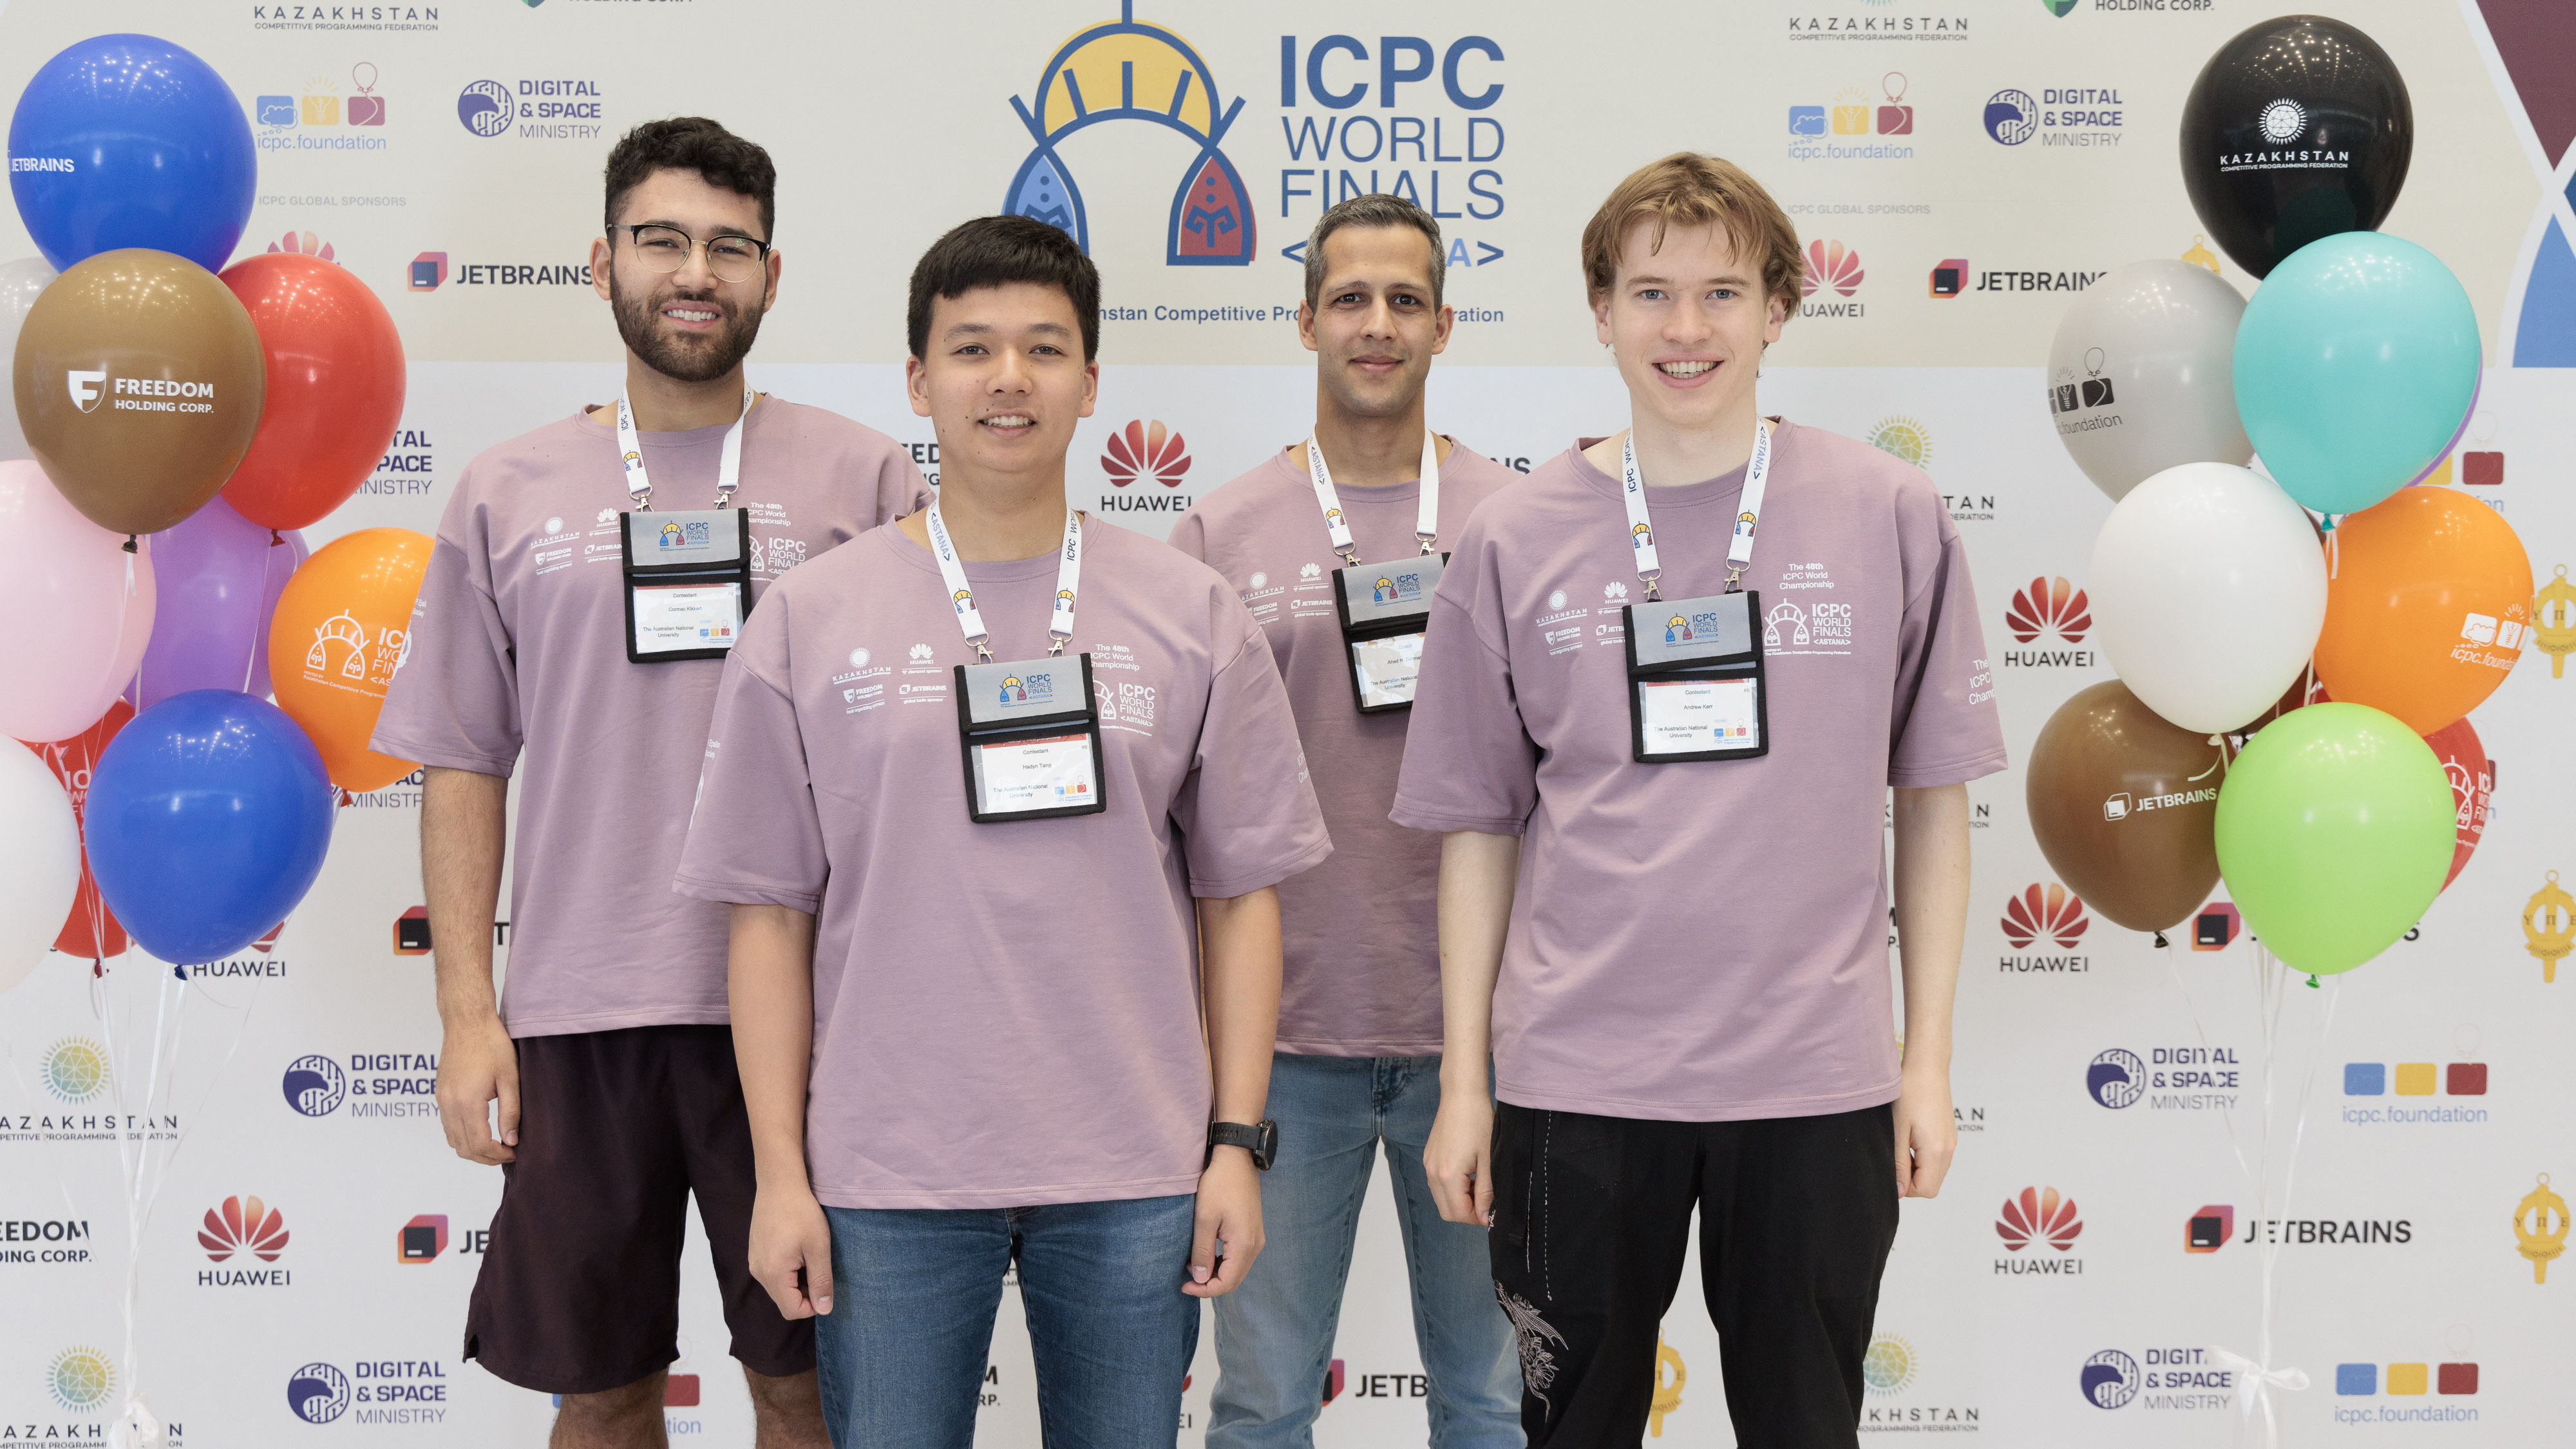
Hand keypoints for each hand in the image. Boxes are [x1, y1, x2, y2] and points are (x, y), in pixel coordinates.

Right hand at [435, 1013, 519, 1165]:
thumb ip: (510, 1111)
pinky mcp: (439, 1094)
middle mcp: (449, 1104)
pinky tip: (481, 1130)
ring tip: (496, 1145)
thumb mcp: (510, 1077)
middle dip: (486, 1157)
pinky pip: (447, 1125)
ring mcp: (441, 1099)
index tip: (515, 1152)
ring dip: (472, 1149)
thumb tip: (511, 1140)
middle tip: (507, 1153)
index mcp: (467, 1102)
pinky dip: (462, 1136)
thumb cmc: (492, 1044)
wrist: (467, 1021)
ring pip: (453, 1140)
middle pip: (463, 1148)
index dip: (498, 1155)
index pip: (480, 1144)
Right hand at [749, 1181, 834, 1318]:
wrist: (779, 1183)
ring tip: (809, 1255)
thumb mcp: (818, 1247)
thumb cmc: (801, 1212)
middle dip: (805, 1292)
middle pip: (784, 1301)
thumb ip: (821, 1280)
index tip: (825, 1283)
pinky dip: (788, 1271)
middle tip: (819, 1265)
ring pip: (779, 1288)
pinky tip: (797, 1249)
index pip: (792, 1310)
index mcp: (773, 1274)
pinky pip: (772, 1274)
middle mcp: (758, 1273)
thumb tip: (825, 1310)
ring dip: (797, 1281)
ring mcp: (754, 1262)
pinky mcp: (755, 1253)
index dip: (813, 1305)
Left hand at [1184, 1149, 1263, 1297]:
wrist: (1236, 1160)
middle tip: (1186, 1280)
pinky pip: (1238, 1258)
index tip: (1184, 1286)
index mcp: (1244, 1244)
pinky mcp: (1251, 1232)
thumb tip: (1200, 1279)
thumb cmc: (1219, 1185)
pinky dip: (1221, 1262)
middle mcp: (1255, 1245)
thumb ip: (1202, 1251)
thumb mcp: (1204, 1219)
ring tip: (1192, 1264)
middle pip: (1233, 1280)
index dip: (1205, 1290)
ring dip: (1215, 1273)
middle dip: (1209, 1285)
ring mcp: (1255, 1238)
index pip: (1227, 1283)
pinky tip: (1204, 1254)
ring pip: (1236, 1270)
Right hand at [1425, 1088, 1493, 1224]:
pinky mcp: (1429, 1157)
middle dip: (1467, 1212)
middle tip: (1486, 1197)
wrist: (1461, 1093)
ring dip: (1459, 1199)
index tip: (1491, 1210)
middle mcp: (1432, 1172)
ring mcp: (1428, 1164)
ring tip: (1478, 1182)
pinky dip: (1452, 1187)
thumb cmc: (1478, 1120)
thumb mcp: (1489, 1159)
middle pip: (1446, 1211)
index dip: (1476, 1218)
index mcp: (1447, 1175)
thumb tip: (1485, 1218)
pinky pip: (1438, 1184)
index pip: (1457, 1214)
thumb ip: (1486, 1192)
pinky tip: (1468, 1172)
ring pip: (1441, 1198)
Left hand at [1893, 1067, 1956, 1198]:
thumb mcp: (1897, 1131)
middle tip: (1895, 1157)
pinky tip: (1910, 1139)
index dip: (1905, 1187)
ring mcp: (1951, 1142)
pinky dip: (1924, 1159)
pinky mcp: (1949, 1135)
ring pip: (1935, 1173)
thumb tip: (1900, 1191)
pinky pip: (1938, 1159)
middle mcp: (1948, 1149)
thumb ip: (1899, 1163)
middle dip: (1911, 1180)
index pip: (1925, 1190)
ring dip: (1917, 1169)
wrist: (1927, 1067)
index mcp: (1936, 1151)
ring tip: (1902, 1145)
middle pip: (1932, 1186)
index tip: (1892, 1170)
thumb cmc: (1909, 1093)